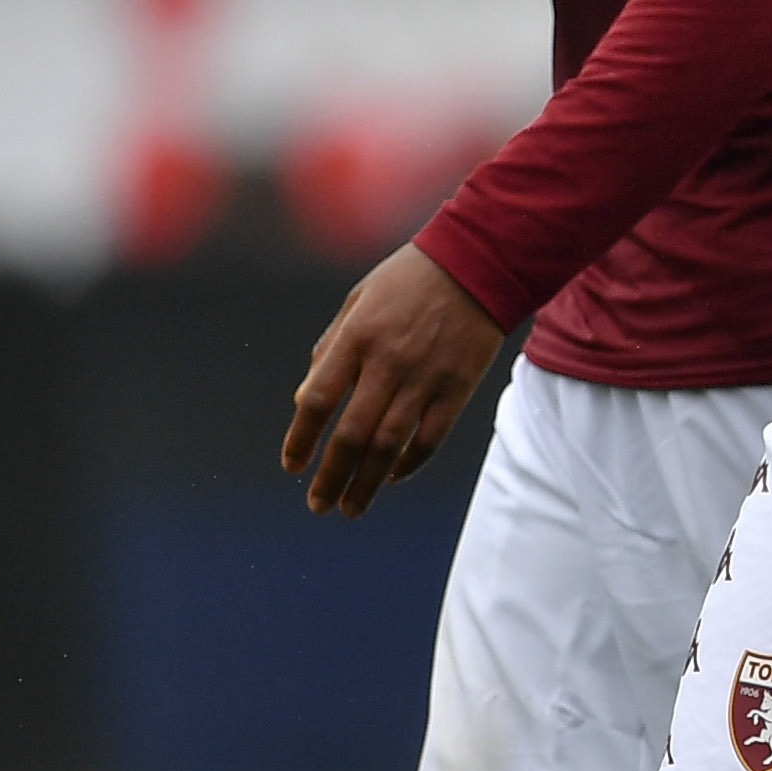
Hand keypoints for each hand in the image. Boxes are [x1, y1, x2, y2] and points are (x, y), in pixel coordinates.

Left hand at [285, 241, 508, 517]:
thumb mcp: (358, 303)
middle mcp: (388, 364)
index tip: (292, 466)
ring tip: (351, 507)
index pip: (319, 401)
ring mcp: (426, 379)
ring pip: (389, 445)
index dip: (301, 439)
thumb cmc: (409, 280)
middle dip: (331, 476)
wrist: (479, 263)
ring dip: (366, 483)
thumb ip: (330, 350)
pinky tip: (391, 477)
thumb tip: (306, 402)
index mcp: (357, 339)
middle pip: (352, 435)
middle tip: (318, 504)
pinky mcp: (458, 388)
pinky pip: (430, 438)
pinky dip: (408, 464)